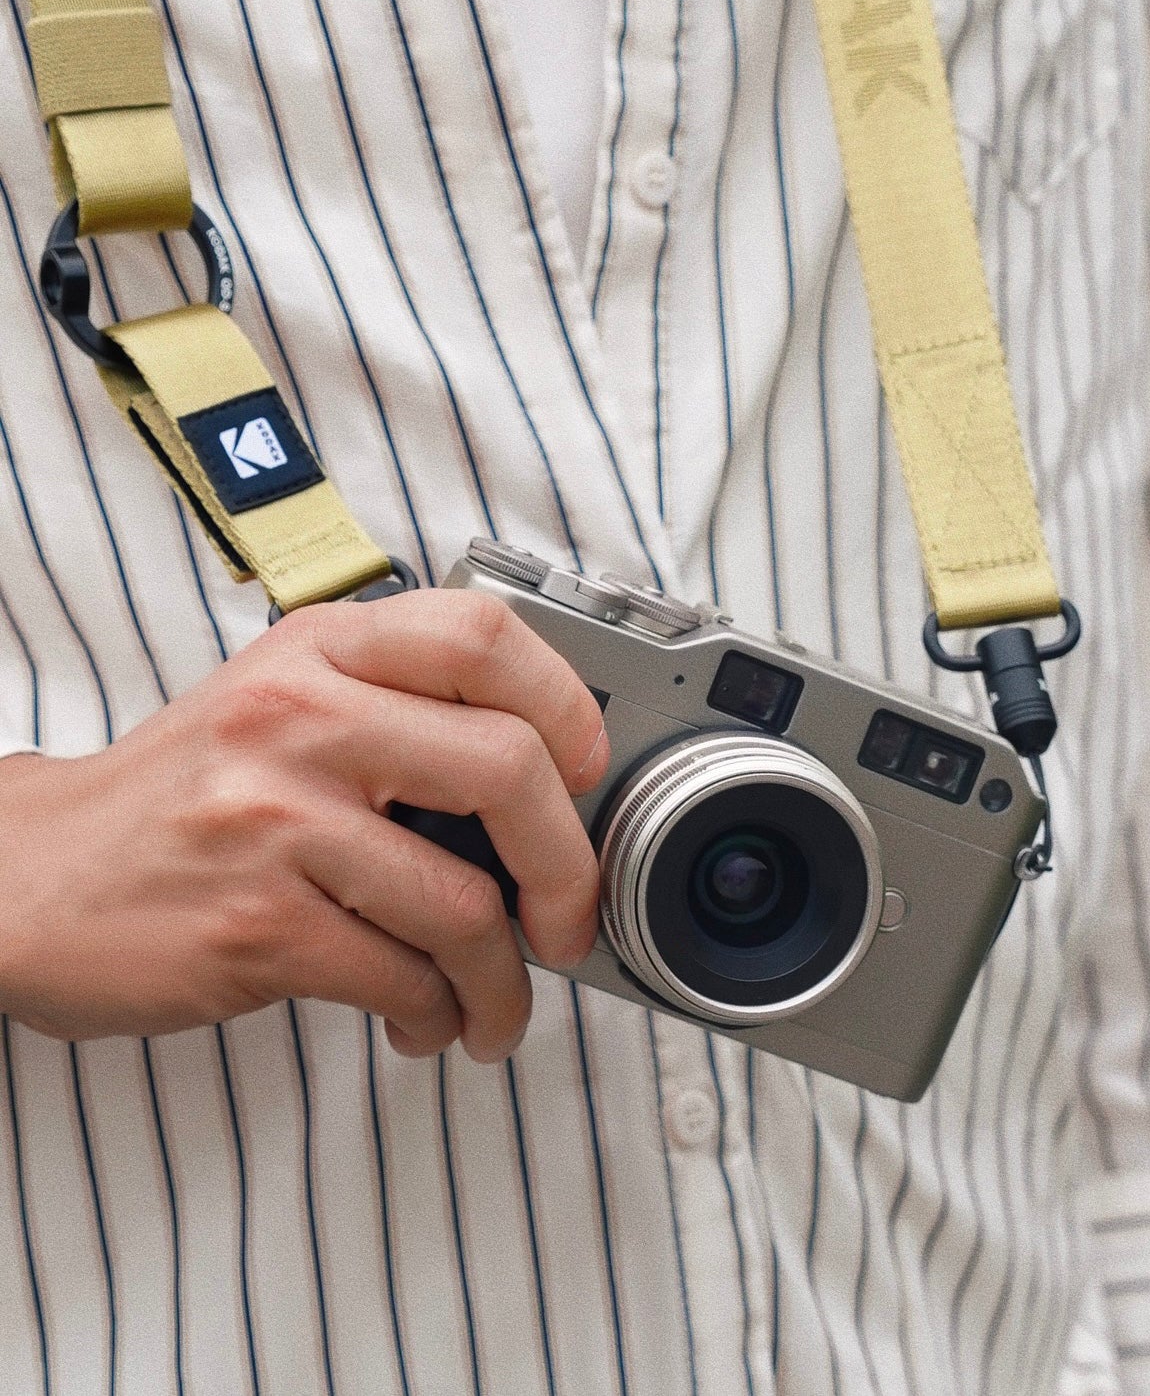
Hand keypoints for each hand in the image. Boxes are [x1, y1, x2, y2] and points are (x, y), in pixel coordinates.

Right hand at [0, 589, 607, 1061]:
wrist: (30, 877)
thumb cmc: (181, 793)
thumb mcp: (280, 698)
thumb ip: (395, 702)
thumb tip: (548, 771)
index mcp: (320, 650)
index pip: (484, 637)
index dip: (565, 706)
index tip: (586, 772)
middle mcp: (301, 718)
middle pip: (509, 769)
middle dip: (570, 868)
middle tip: (568, 920)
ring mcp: (276, 820)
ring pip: (464, 906)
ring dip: (504, 981)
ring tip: (493, 1005)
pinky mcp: (255, 925)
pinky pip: (400, 977)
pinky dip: (434, 1014)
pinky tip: (423, 1021)